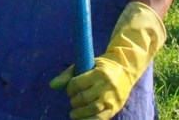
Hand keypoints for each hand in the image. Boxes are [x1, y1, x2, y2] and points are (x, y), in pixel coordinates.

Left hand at [49, 2, 166, 118]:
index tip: (69, 90)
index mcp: (99, 73)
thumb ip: (68, 75)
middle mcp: (106, 86)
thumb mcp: (86, 64)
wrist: (126, 69)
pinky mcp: (116, 107)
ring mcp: (112, 98)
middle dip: (74, 101)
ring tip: (74, 113)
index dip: (69, 88)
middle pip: (83, 97)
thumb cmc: (101, 67)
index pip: (77, 83)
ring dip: (79, 113)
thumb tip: (52, 86)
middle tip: (72, 101)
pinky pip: (101, 118)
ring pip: (92, 109)